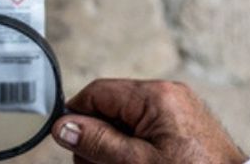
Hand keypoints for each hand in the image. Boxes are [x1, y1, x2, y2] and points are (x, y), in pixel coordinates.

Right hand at [52, 79, 247, 163]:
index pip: (98, 92)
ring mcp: (177, 109)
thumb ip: (99, 142)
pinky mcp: (183, 125)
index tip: (67, 142)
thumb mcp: (136, 163)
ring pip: (126, 121)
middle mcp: (168, 95)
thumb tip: (65, 126)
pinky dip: (133, 148)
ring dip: (113, 146)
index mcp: (156, 96)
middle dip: (95, 138)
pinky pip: (146, 129)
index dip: (76, 117)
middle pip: (111, 106)